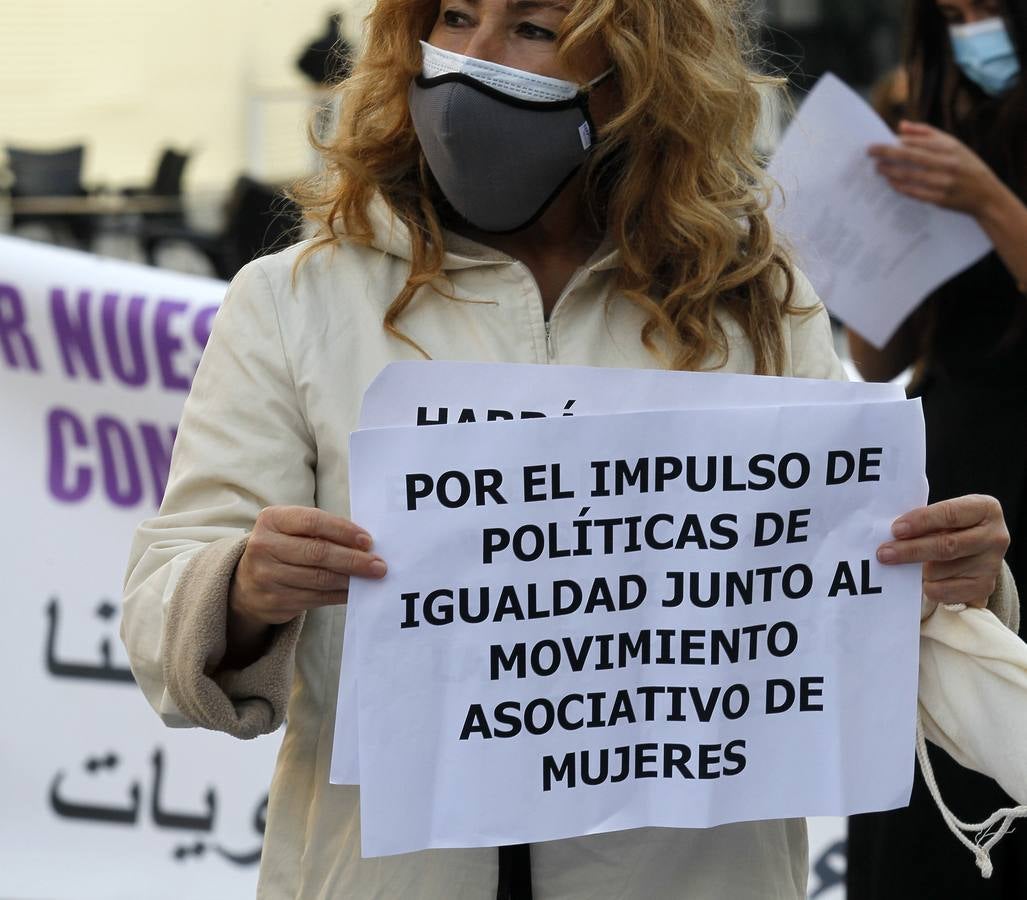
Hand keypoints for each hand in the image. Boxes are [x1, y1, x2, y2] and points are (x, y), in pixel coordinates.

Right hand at [230, 505, 386, 627]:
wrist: (245, 584)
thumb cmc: (282, 548)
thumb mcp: (291, 530)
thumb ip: (320, 531)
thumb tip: (364, 544)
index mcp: (271, 520)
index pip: (313, 521)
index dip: (343, 531)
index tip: (368, 541)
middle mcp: (264, 547)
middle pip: (317, 553)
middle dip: (353, 559)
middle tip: (379, 565)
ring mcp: (267, 577)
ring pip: (319, 579)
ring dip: (350, 579)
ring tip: (372, 578)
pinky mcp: (275, 602)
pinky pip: (316, 598)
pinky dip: (340, 594)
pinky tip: (355, 591)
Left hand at [868, 121, 1004, 217]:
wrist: (986, 195)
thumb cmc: (965, 165)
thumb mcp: (953, 145)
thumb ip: (927, 134)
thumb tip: (901, 126)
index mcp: (951, 148)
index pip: (918, 142)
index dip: (896, 143)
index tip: (876, 143)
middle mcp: (948, 164)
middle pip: (911, 157)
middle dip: (888, 154)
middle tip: (870, 153)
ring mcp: (944, 183)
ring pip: (911, 176)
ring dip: (891, 172)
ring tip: (877, 168)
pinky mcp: (941, 199)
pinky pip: (915, 192)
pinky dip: (901, 187)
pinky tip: (890, 182)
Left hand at [877, 495, 1009, 608]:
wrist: (976, 552)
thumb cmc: (952, 527)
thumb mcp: (945, 516)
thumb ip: (925, 521)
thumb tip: (892, 536)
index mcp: (985, 509)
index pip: (950, 513)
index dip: (921, 521)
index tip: (896, 530)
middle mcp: (995, 536)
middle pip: (947, 546)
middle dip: (910, 550)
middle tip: (884, 553)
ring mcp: (992, 564)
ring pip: (941, 571)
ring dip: (918, 570)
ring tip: (909, 565)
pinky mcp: (984, 587)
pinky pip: (944, 590)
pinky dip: (927, 586)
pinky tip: (924, 579)